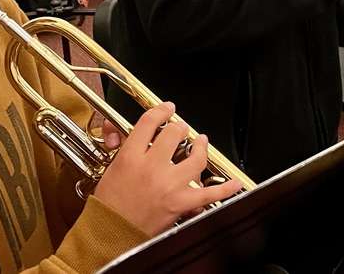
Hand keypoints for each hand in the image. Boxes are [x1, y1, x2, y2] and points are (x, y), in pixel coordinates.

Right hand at [93, 103, 242, 234]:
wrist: (111, 234)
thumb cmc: (108, 205)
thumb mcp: (109, 169)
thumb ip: (119, 146)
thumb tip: (117, 131)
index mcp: (131, 157)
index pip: (150, 122)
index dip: (161, 111)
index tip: (167, 109)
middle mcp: (152, 167)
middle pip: (175, 134)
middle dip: (180, 128)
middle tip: (181, 129)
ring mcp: (169, 185)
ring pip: (196, 158)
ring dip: (201, 147)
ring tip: (201, 143)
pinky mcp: (181, 204)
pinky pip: (210, 194)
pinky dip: (226, 189)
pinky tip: (235, 183)